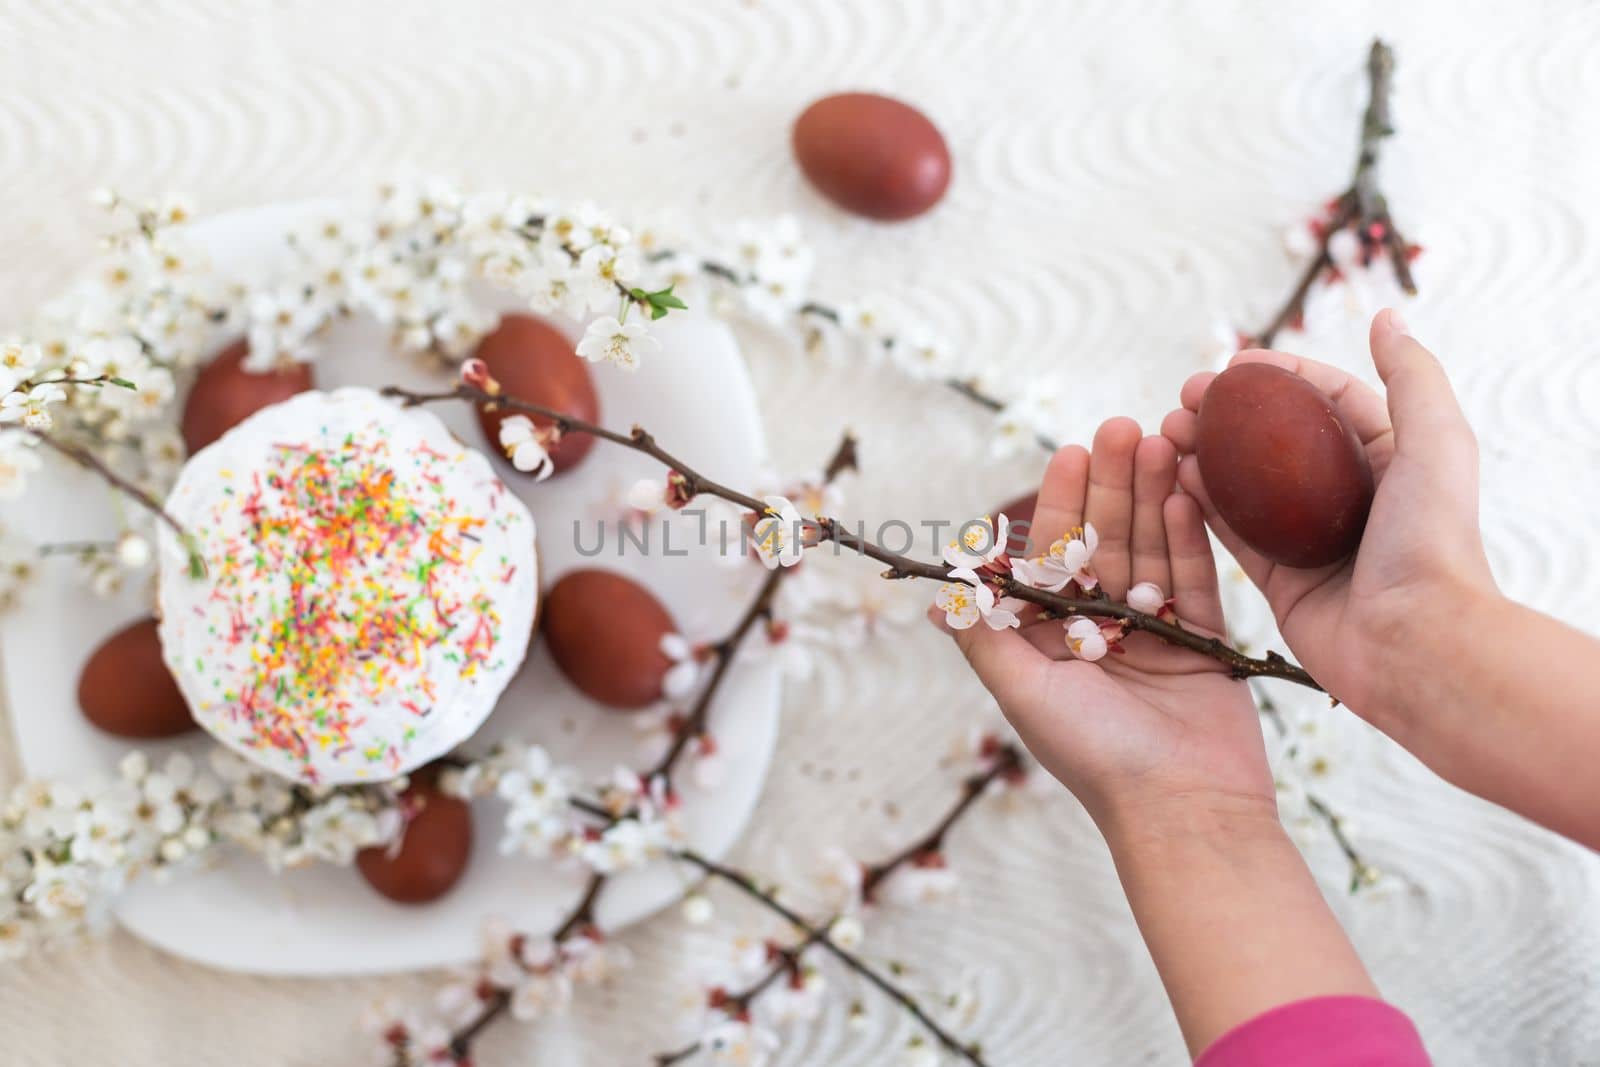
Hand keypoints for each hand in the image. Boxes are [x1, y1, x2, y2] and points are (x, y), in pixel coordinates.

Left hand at [934, 417, 1272, 828]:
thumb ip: (987, 636)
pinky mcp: (1204, 642)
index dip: (1061, 505)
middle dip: (1112, 485)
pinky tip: (1186, 490)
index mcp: (1053, 642)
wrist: (1184, 810)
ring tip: (1158, 441)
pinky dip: (1189, 537)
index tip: (1070, 453)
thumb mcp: (1024, 692)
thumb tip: (938, 598)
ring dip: (1152, 497)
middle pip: (1105, 543)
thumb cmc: (1094, 755)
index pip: (1054, 558)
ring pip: (1150, 550)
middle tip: (1120, 426)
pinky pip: (1195, 579)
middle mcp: (1100, 631)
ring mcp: (1155, 633)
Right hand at [1161, 308, 1494, 727]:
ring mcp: (1311, 542)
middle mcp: (1347, 499)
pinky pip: (1231, 535)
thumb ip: (1411, 377)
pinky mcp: (1281, 582)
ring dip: (1203, 454)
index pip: (1326, 401)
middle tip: (1183, 398)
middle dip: (1226, 414)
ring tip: (1165, 430)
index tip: (1231, 364)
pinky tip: (1171, 476)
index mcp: (1389, 461)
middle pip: (1274, 442)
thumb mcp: (1435, 442)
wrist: (1416, 644)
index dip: (1278, 376)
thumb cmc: (1431, 542)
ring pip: (1244, 486)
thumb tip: (1387, 316)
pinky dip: (1200, 505)